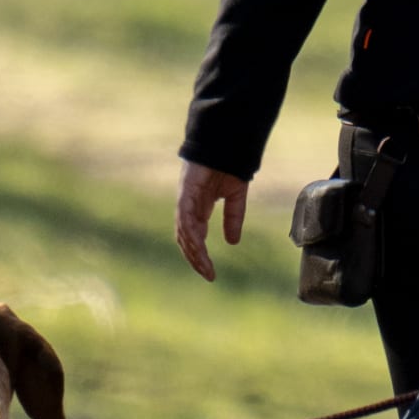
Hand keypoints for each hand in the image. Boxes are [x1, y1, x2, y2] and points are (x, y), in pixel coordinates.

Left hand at [175, 161, 250, 281]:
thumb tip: (233, 242)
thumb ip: (233, 218)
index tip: (210, 273)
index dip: (200, 256)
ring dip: (193, 250)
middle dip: (195, 259)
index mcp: (198, 210)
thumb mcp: (235, 197)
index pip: (194, 238)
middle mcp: (189, 208)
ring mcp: (185, 200)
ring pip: (184, 232)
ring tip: (204, 265)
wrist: (227, 144)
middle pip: (186, 240)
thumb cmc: (229, 165)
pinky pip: (185, 216)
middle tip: (208, 274)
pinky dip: (190, 232)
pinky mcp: (185, 192)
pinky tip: (197, 244)